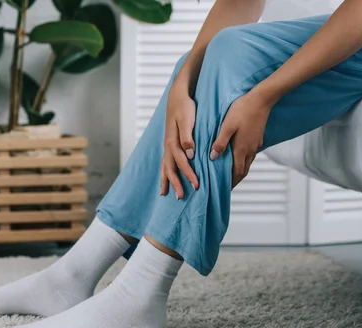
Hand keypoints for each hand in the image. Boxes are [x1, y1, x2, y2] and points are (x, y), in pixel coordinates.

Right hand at [161, 76, 199, 198]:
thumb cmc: (185, 107)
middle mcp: (168, 146)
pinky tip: (167, 178)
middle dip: (175, 183)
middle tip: (181, 197)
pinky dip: (165, 172)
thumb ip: (188, 137)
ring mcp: (167, 145)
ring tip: (166, 194)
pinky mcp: (170, 144)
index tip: (197, 185)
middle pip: (169, 168)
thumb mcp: (188, 119)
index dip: (188, 174)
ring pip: (164, 167)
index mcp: (173, 141)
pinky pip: (165, 162)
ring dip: (167, 180)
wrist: (177, 96)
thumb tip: (190, 154)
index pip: (181, 162)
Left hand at [210, 91, 270, 187]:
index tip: (223, 190)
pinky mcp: (257, 139)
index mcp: (241, 149)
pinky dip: (243, 162)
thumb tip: (213, 158)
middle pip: (242, 172)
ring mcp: (255, 145)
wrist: (261, 99)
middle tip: (225, 187)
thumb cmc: (242, 110)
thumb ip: (220, 142)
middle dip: (234, 181)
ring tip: (230, 177)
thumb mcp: (227, 126)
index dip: (230, 183)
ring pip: (247, 164)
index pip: (236, 173)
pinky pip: (249, 156)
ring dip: (239, 172)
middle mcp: (250, 150)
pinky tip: (237, 160)